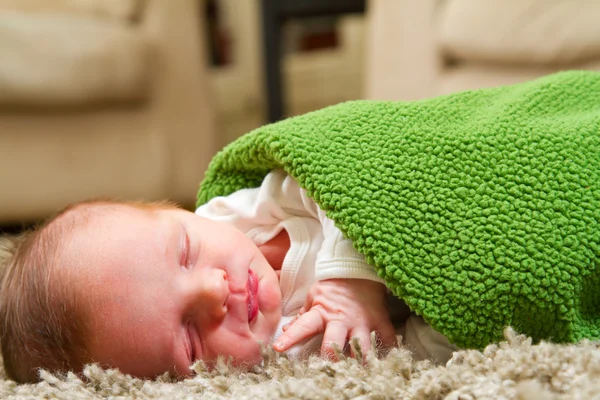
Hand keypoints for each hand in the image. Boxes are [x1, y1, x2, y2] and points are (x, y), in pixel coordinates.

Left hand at [272, 279, 397, 358]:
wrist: (359, 267)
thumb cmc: (334, 285)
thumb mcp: (314, 296)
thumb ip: (302, 315)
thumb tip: (286, 328)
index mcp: (322, 313)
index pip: (303, 326)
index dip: (290, 337)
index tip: (278, 348)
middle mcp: (341, 320)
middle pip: (334, 345)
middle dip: (330, 359)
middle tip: (328, 369)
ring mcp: (362, 321)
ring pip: (362, 348)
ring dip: (360, 361)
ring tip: (359, 372)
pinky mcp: (380, 320)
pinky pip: (388, 338)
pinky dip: (390, 349)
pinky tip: (388, 360)